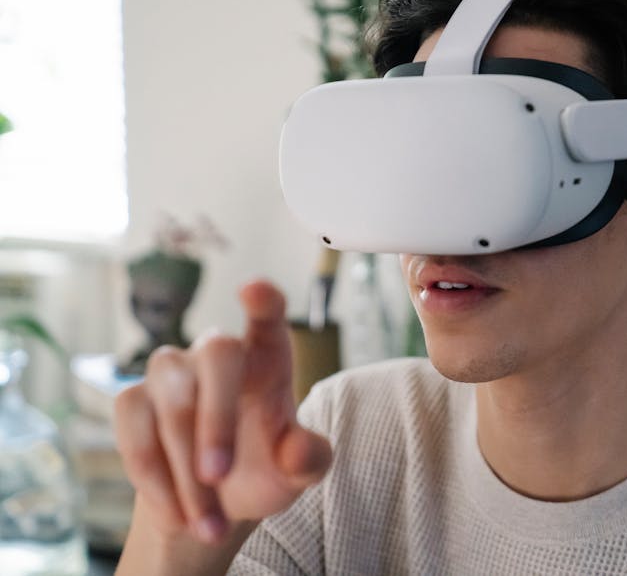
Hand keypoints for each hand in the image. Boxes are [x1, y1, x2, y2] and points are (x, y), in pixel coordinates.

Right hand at [115, 280, 331, 544]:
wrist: (211, 507)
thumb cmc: (264, 472)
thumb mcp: (296, 473)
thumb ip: (308, 459)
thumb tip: (298, 450)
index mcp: (268, 358)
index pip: (268, 315)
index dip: (263, 301)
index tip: (255, 290)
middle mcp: (218, 353)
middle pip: (217, 352)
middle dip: (216, 418)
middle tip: (217, 478)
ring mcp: (172, 371)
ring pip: (172, 398)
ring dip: (185, 466)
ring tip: (207, 522)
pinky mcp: (133, 401)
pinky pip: (133, 425)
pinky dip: (154, 474)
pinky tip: (177, 510)